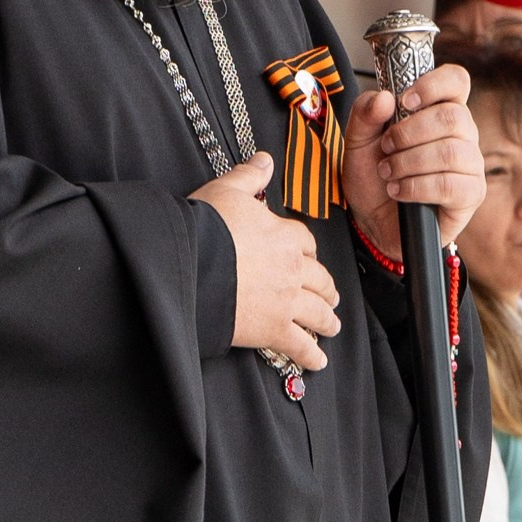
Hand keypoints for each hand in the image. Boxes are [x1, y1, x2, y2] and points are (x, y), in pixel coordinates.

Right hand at [186, 155, 342, 368]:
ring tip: (331, 325)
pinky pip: (299, 345)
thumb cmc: (204, 228)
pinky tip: (318, 360)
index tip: (307, 256)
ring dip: (327, 319)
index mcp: (285, 236)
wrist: (189, 264)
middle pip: (319, 280)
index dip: (308, 251)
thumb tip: (263, 160)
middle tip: (330, 295)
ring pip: (317, 312)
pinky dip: (311, 354)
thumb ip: (249, 176)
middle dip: (326, 288)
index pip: (306, 243)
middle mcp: (292, 269)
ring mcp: (286, 301)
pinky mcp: (273, 329)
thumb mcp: (226, 191)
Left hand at [342, 73, 484, 255]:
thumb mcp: (357, 141)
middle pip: (453, 116)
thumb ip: (364, 113)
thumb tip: (385, 97)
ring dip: (409, 162)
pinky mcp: (470, 195)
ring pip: (451, 151)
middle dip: (409, 133)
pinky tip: (399, 191)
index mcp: (439, 111)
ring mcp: (470, 165)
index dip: (434, 84)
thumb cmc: (373, 177)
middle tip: (386, 147)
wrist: (372, 221)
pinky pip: (450, 185)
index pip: (457, 81)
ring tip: (388, 173)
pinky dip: (416, 187)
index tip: (405, 102)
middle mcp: (462, 134)